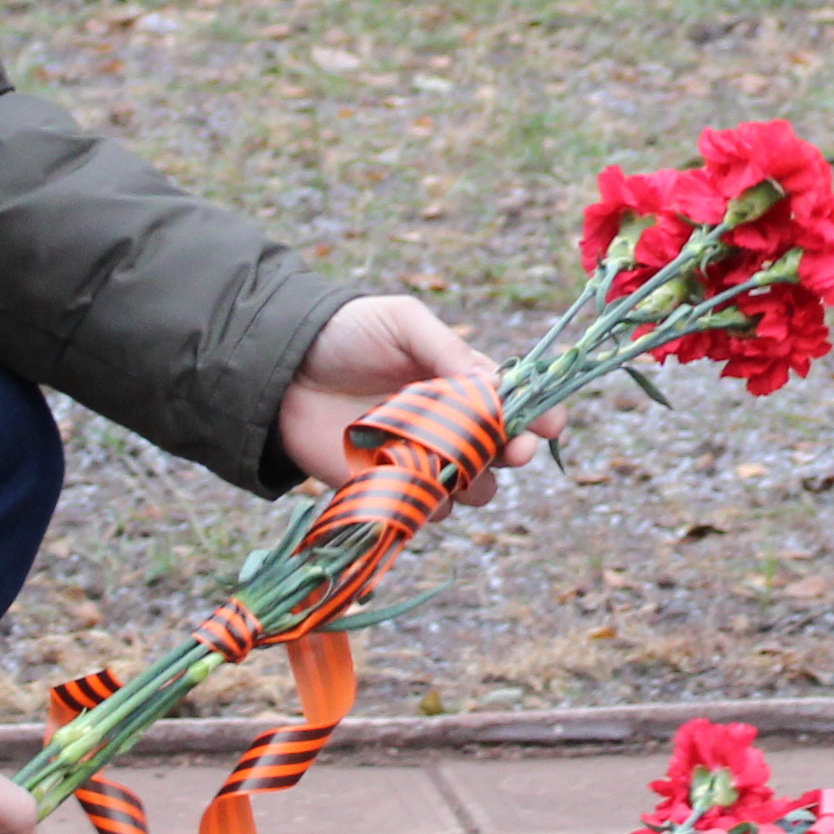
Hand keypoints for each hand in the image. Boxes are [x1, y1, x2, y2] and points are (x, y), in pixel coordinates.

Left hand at [274, 290, 542, 487]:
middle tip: (513, 450)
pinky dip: (430, 503)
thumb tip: (495, 386)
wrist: (281, 368)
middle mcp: (450, 426)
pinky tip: (413, 481)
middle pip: (503, 453)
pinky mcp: (389, 489)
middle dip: (515, 452)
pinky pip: (426, 511)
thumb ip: (448, 350)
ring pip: (473, 491)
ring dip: (473, 482)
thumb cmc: (347, 333)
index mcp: (462, 382)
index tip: (552, 424)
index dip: (541, 415)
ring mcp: (422, 461)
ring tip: (451, 464)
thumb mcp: (402, 323)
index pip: (517, 405)